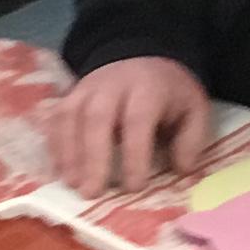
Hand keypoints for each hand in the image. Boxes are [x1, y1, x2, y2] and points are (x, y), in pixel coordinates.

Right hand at [48, 56, 213, 199]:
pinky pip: (56, 119)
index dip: (134, 155)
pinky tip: (60, 172)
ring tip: (72, 184)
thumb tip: (182, 175)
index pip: (137, 120)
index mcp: (148, 89)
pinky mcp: (70, 96)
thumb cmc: (168, 94)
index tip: (134, 187)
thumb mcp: (194, 110)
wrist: (142, 58)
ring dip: (69, 153)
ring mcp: (87, 89)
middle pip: (97, 118)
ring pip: (71, 117)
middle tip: (92, 192)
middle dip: (93, 157)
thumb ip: (191, 142)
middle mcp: (113, 85)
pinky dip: (55, 145)